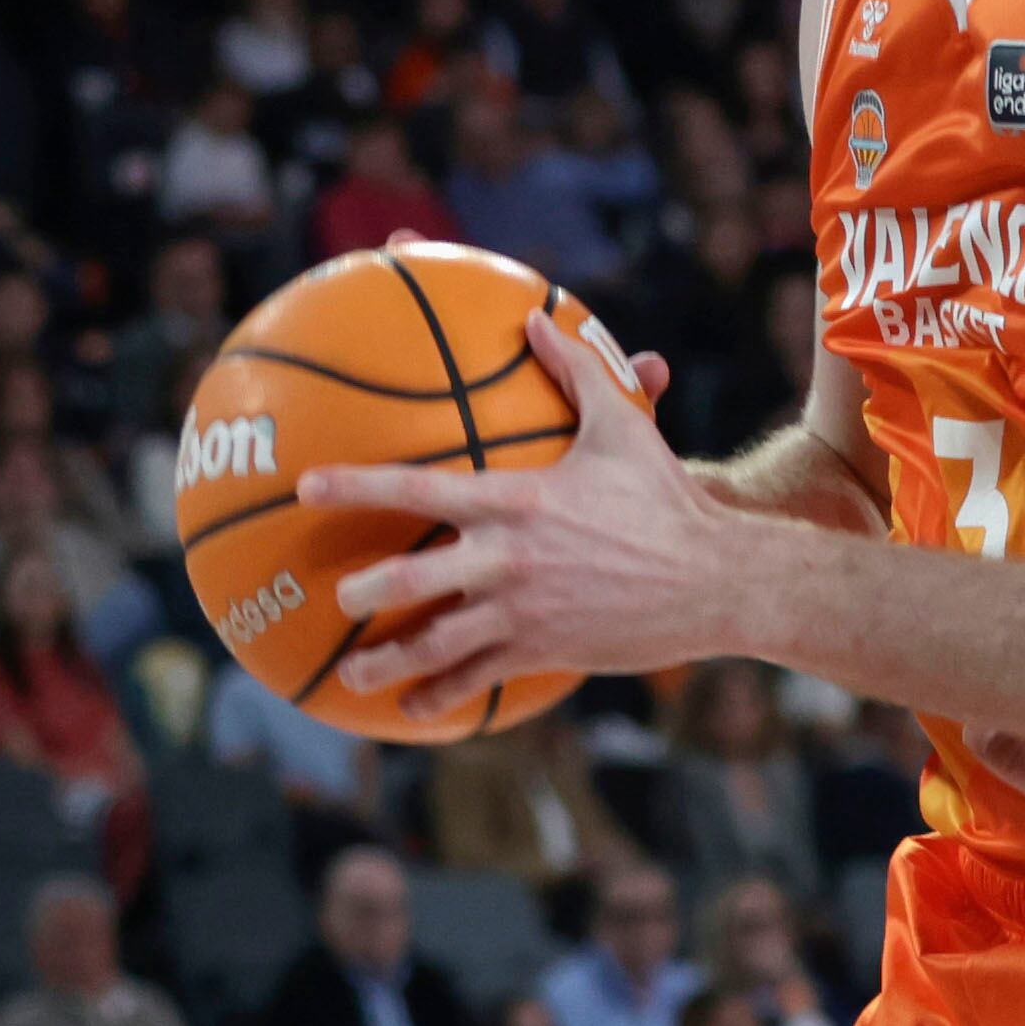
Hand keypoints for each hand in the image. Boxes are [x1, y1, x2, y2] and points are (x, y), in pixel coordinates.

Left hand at [299, 308, 724, 719]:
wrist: (716, 577)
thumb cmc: (667, 498)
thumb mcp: (624, 429)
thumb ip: (576, 372)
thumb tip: (536, 316)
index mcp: (517, 500)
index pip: (419, 489)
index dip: (358, 486)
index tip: (309, 487)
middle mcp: (508, 558)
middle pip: (410, 578)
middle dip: (362, 591)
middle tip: (335, 597)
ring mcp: (522, 610)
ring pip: (433, 642)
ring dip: (384, 662)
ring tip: (353, 673)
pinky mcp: (544, 650)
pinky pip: (476, 678)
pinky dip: (440, 696)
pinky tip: (416, 709)